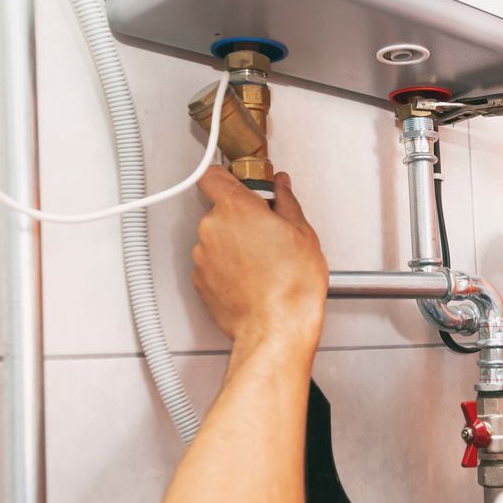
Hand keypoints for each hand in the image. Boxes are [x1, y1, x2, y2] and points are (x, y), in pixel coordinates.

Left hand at [192, 166, 327, 349]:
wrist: (277, 328)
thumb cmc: (291, 286)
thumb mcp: (302, 233)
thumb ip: (285, 201)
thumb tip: (281, 187)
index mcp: (236, 208)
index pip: (213, 174)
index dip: (228, 176)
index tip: (243, 182)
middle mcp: (212, 228)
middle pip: (219, 208)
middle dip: (241, 216)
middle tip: (268, 230)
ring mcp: (202, 256)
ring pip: (216, 238)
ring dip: (235, 243)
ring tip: (264, 261)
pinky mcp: (200, 281)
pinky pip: (213, 263)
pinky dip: (228, 266)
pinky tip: (253, 277)